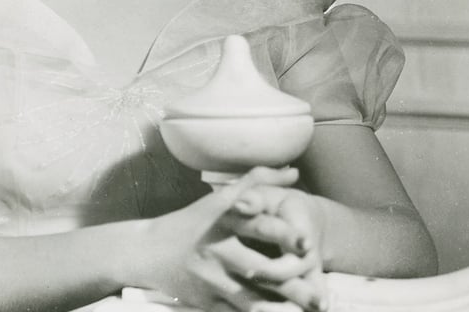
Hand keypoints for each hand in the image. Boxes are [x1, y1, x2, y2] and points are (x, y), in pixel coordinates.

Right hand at [137, 167, 324, 311]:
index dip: (283, 234)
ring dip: (283, 309)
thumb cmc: (192, 221)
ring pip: (252, 300)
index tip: (308, 242)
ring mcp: (212, 278)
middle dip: (293, 286)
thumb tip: (294, 171)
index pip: (255, 226)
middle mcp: (217, 250)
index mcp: (222, 221)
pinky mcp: (207, 301)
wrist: (148, 251)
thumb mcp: (220, 198)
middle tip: (320, 297)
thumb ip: (257, 181)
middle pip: (260, 270)